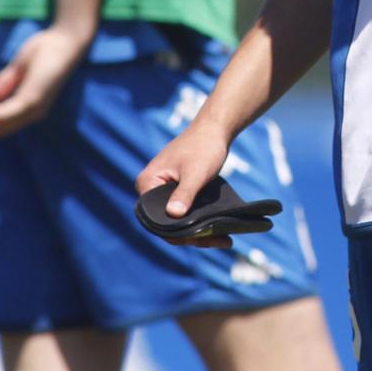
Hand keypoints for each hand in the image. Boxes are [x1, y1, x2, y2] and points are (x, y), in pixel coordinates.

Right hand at [0, 26, 86, 138]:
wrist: (66, 38)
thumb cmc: (47, 50)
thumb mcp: (19, 68)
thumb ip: (5, 83)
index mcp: (30, 107)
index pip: (1, 124)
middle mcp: (33, 113)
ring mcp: (34, 108)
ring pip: (0, 125)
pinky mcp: (33, 99)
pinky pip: (6, 113)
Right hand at [135, 122, 236, 248]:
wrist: (214, 129)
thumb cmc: (203, 146)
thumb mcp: (196, 172)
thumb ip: (185, 193)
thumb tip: (174, 214)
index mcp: (147, 182)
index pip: (156, 219)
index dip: (178, 233)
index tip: (201, 240)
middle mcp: (150, 188)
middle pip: (168, 223)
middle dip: (193, 235)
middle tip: (220, 241)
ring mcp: (162, 190)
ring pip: (178, 220)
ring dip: (200, 231)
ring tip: (224, 240)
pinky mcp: (175, 190)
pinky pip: (185, 211)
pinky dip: (200, 222)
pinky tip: (218, 231)